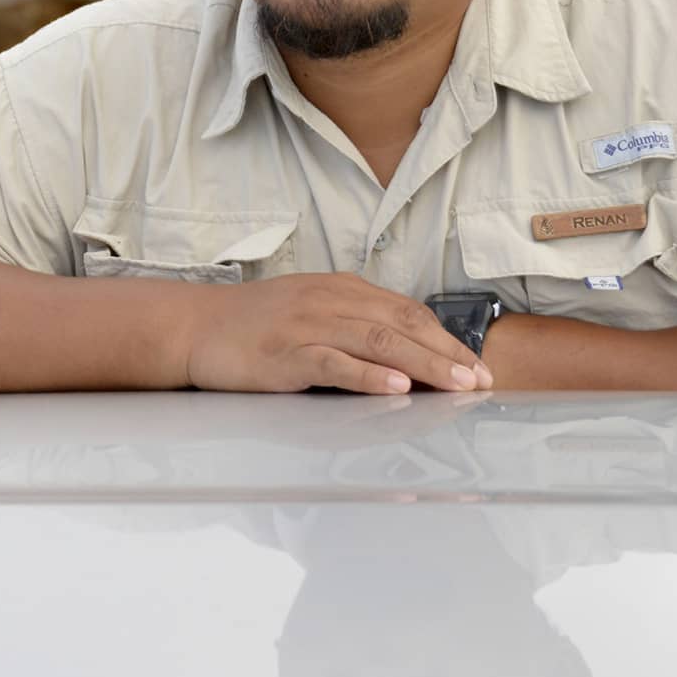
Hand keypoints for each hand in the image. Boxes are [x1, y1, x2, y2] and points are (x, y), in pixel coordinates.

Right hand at [181, 274, 494, 396]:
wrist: (194, 326)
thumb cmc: (253, 325)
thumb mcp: (309, 311)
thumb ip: (352, 323)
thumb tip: (406, 353)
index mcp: (338, 289)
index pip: (405, 310)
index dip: (445, 338)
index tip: (476, 366)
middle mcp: (327, 301)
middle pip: (400, 324)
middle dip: (447, 354)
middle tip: (481, 380)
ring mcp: (306, 325)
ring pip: (377, 341)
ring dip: (423, 364)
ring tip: (456, 385)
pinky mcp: (285, 354)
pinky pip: (335, 363)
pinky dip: (370, 375)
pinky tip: (396, 387)